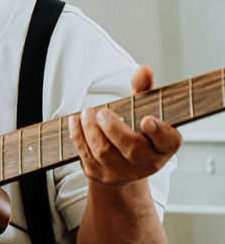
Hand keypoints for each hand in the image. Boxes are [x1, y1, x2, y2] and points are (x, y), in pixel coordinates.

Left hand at [68, 65, 181, 186]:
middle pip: (133, 149)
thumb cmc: (135, 132)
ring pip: (105, 152)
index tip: (147, 120)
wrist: (121, 166)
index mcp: (163, 147)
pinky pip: (86, 155)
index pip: (168, 142)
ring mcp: (121, 171)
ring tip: (87, 113)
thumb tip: (143, 69)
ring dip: (92, 130)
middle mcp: (146, 163)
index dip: (159, 132)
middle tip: (103, 112)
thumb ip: (143, 90)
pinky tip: (75, 121)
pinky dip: (78, 136)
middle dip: (115, 129)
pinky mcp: (99, 173)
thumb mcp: (143, 111)